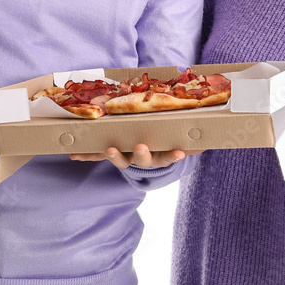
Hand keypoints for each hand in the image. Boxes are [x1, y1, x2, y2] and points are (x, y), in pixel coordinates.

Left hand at [69, 143, 202, 169]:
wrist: (149, 148)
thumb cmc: (166, 136)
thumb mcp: (177, 133)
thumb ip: (190, 133)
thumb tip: (210, 124)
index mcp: (160, 153)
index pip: (169, 156)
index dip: (173, 155)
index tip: (181, 152)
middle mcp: (143, 158)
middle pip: (143, 160)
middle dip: (142, 155)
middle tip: (141, 147)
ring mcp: (126, 156)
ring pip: (121, 159)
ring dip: (114, 156)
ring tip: (110, 149)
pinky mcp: (110, 152)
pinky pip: (97, 154)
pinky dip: (86, 154)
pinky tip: (74, 154)